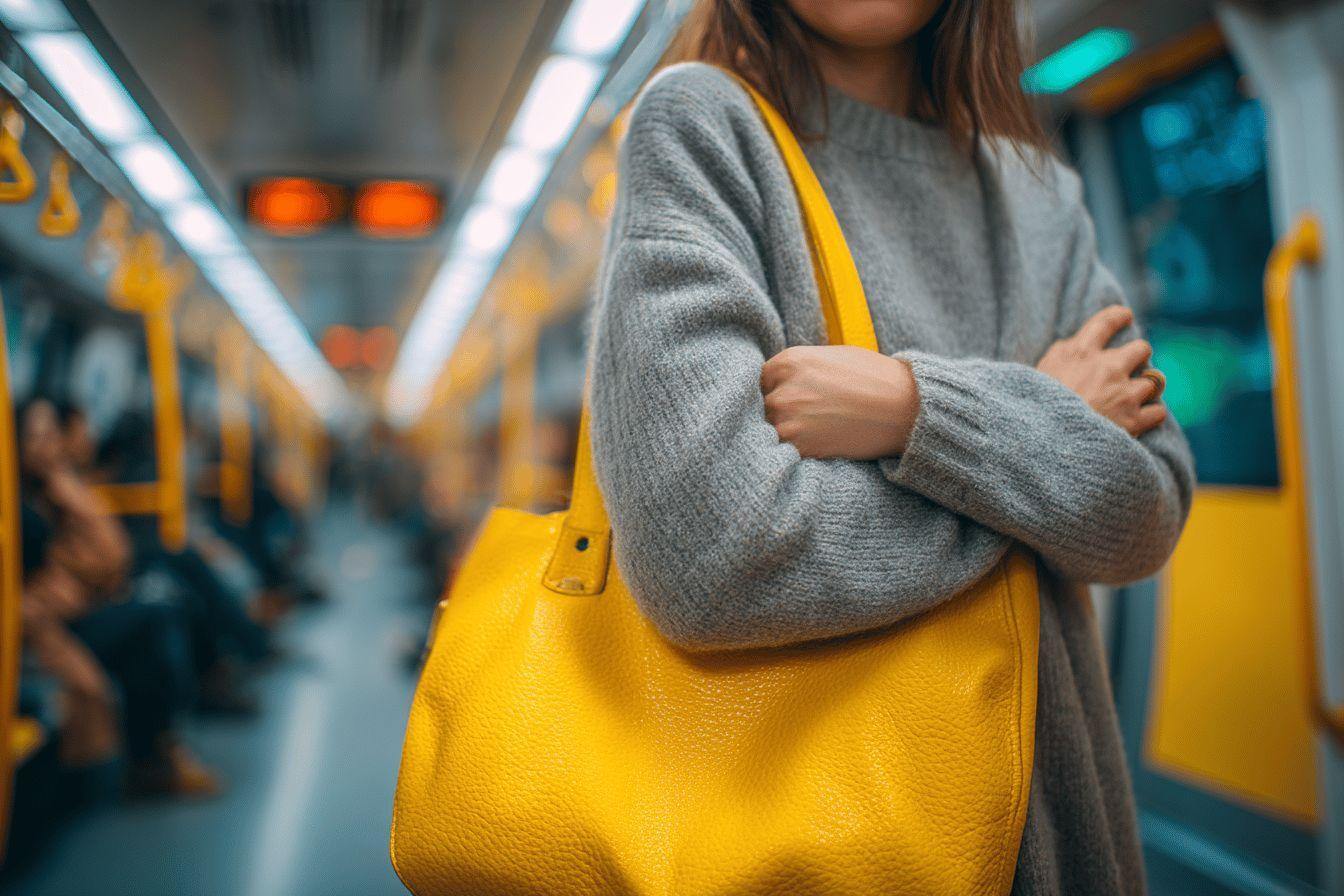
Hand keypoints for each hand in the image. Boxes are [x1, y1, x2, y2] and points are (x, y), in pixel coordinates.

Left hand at [760, 345, 918, 459]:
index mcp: (788, 362)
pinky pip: (784, 450)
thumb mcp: (829, 357)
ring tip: (815, 429)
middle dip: (780, 411)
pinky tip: (820, 441)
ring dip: (787, 431)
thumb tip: (778, 383)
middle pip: (763, 406)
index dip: (774, 390)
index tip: (788, 397)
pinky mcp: (800, 447)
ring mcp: (788, 421)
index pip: (760, 380)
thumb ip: (799, 368)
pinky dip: (797, 449)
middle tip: (808, 416)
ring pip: (770, 430)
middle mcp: (783, 390)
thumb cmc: (873, 378)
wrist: (904, 408)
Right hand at [1037, 305, 1166, 436]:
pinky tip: (1142, 418)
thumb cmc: (1035, 407)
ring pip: (1154, 381)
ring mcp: (1124, 394)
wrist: (1044, 443)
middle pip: (1141, 349)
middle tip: (1128, 369)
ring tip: (1134, 398)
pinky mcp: (1134, 420)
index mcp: (1081, 353)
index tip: (1125, 316)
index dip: (1119, 316)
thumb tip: (1076, 344)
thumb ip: (1062, 354)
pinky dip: (1152, 414)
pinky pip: (1158, 411)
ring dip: (1146, 388)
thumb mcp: (1039, 371)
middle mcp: (1108, 368)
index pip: (1106, 322)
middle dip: (1138, 357)